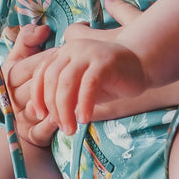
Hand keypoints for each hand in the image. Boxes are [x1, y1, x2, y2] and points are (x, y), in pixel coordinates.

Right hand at [3, 22, 58, 146]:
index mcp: (9, 77)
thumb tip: (42, 29)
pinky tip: (62, 119)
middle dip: (53, 82)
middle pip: (32, 89)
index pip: (25, 68)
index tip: (62, 53)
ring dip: (52, 105)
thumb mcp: (26, 57)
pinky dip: (49, 126)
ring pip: (35, 111)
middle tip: (75, 74)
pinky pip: (39, 132)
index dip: (44, 60)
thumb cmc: (33, 79)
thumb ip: (29, 39)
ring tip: (70, 98)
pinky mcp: (31, 136)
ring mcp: (21, 118)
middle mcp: (11, 99)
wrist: (35, 114)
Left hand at [28, 34, 147, 134]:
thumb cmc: (109, 78)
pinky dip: (83, 104)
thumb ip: (63, 94)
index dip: (37, 95)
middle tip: (62, 128)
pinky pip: (89, 85)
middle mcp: (73, 49)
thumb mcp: (81, 86)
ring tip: (71, 129)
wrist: (141, 64)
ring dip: (65, 109)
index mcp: (64, 52)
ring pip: (67, 83)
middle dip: (53, 107)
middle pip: (52, 79)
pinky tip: (85, 119)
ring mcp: (89, 53)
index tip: (39, 116)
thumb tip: (39, 113)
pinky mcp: (105, 62)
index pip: (41, 73)